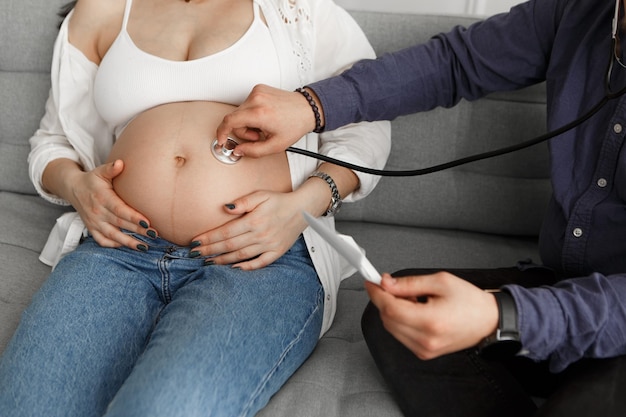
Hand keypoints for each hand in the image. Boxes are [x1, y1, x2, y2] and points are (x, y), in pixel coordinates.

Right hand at [67, 160, 156, 249]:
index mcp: (102, 198)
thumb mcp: (100, 171)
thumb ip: (110, 168)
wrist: (73, 188)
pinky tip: (128, 247)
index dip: (133, 217)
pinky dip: (114, 245)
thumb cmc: (92, 180)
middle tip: (155, 234)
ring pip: (112, 236)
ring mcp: (94, 222)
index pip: (120, 210)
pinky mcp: (91, 229)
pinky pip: (102, 241)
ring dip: (128, 242)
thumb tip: (120, 163)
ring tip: (145, 246)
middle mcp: (97, 212)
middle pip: (120, 224)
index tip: (148, 222)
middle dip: (137, 231)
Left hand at [190, 190, 307, 269]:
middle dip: (210, 250)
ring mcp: (269, 245)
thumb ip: (243, 202)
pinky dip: (246, 267)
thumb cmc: (279, 200)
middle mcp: (260, 235)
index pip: (226, 232)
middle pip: (230, 245)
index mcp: (254, 220)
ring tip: (208, 262)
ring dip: (223, 260)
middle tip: (195, 254)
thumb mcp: (261, 195)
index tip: (195, 242)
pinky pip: (260, 263)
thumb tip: (226, 208)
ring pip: (241, 256)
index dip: (209, 238)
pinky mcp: (277, 252)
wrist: (302, 209)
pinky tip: (234, 268)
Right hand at [215, 84, 320, 157]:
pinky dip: (252, 113)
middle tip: (258, 136)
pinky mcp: (259, 88)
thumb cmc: (295, 124)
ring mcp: (257, 91)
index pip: (229, 121)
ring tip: (263, 126)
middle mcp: (256, 99)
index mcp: (260, 113)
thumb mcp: (276, 145)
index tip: (221, 140)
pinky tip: (264, 117)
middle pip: (234, 118)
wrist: (307, 109)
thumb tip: (238, 150)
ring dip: (248, 122)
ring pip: (239, 112)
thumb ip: (253, 151)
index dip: (222, 132)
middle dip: (243, 131)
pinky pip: (246, 105)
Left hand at [365, 272, 498, 359]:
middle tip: (395, 286)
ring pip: (391, 328)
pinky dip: (400, 321)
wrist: (488, 321)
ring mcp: (424, 350)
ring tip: (413, 299)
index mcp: (430, 321)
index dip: (377, 293)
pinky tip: (415, 311)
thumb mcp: (440, 281)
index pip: (390, 308)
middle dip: (385, 300)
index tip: (371, 282)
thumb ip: (409, 283)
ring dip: (393, 311)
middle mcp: (426, 340)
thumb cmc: (470, 301)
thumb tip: (386, 283)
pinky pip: (400, 335)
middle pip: (387, 319)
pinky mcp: (424, 353)